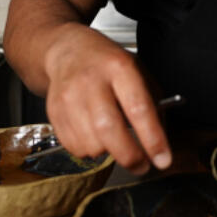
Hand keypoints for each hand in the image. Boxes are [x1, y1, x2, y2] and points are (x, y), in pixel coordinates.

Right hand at [42, 25, 172, 175]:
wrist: (68, 51)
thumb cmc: (108, 64)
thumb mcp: (138, 71)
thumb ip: (153, 104)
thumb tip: (159, 144)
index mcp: (119, 67)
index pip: (138, 108)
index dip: (153, 139)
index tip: (163, 160)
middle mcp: (91, 80)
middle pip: (109, 129)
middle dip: (129, 156)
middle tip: (141, 165)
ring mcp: (69, 96)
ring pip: (90, 144)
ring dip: (107, 152)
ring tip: (113, 138)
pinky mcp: (53, 111)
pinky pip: (74, 147)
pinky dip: (89, 150)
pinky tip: (93, 134)